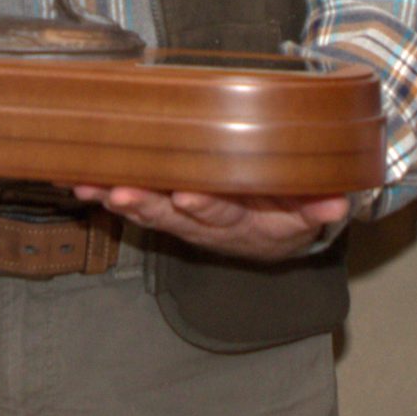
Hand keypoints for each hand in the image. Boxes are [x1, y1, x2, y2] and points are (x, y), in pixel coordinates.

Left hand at [72, 184, 350, 260]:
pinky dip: (105, 191)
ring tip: (85, 185)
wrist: (276, 235)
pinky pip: (134, 200)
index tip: (187, 196)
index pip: (222, 215)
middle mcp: (205, 224)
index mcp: (242, 223)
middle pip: (171, 217)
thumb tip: (338, 203)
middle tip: (118, 192)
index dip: (205, 206)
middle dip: (144, 205)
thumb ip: (319, 206)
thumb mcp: (309, 212)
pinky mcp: (166, 205)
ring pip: (145, 209)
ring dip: (115, 198)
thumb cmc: (290, 210)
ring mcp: (182, 217)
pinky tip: (77, 180)